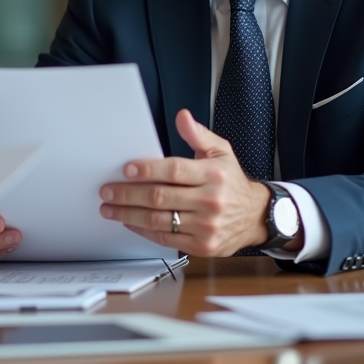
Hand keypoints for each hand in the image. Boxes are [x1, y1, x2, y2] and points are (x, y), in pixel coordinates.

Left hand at [98, 109, 269, 256]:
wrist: (256, 216)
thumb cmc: (232, 182)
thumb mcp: (221, 152)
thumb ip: (198, 135)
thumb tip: (182, 117)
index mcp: (214, 175)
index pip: (175, 171)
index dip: (148, 170)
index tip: (127, 170)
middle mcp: (211, 201)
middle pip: (161, 197)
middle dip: (128, 194)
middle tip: (108, 191)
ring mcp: (206, 226)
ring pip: (159, 220)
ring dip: (129, 214)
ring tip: (110, 208)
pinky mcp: (202, 246)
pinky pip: (166, 239)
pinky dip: (144, 231)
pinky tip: (131, 222)